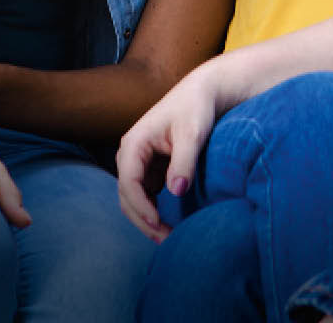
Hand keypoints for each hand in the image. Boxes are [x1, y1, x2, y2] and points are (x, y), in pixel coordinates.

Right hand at [117, 67, 219, 240]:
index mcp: (134, 143)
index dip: (141, 207)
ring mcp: (139, 160)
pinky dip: (153, 208)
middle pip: (127, 195)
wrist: (204, 92)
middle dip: (143, 219)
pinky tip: (168, 221)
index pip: (128, 183)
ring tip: (166, 236)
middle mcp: (130, 153)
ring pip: (135, 198)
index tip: (158, 223)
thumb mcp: (192, 134)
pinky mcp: (150, 166)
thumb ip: (184, 162)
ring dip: (146, 218)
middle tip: (165, 239)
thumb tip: (176, 192)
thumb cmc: (196, 108)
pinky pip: (146, 193)